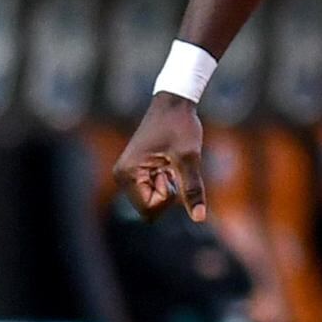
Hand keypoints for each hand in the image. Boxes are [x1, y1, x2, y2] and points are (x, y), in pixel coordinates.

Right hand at [116, 96, 207, 217]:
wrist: (174, 102)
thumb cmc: (180, 126)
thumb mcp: (189, 158)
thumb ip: (191, 189)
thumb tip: (199, 218)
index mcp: (127, 175)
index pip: (149, 211)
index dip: (169, 199)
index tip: (173, 173)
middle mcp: (122, 176)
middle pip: (150, 208)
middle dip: (168, 193)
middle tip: (172, 165)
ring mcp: (128, 174)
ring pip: (153, 200)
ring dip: (168, 185)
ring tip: (169, 161)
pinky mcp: (136, 170)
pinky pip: (154, 189)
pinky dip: (167, 180)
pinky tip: (167, 160)